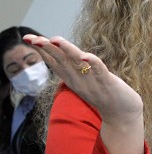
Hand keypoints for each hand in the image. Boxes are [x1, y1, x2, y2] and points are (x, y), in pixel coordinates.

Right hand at [25, 35, 141, 124]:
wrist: (121, 116)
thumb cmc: (103, 94)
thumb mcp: (83, 81)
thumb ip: (73, 68)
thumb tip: (62, 54)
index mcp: (72, 78)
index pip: (53, 62)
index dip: (41, 50)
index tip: (27, 38)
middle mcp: (78, 80)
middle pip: (60, 61)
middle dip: (46, 48)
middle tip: (32, 38)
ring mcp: (92, 82)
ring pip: (77, 63)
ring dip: (66, 50)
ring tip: (54, 39)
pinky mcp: (107, 83)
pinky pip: (99, 71)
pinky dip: (93, 62)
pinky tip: (86, 55)